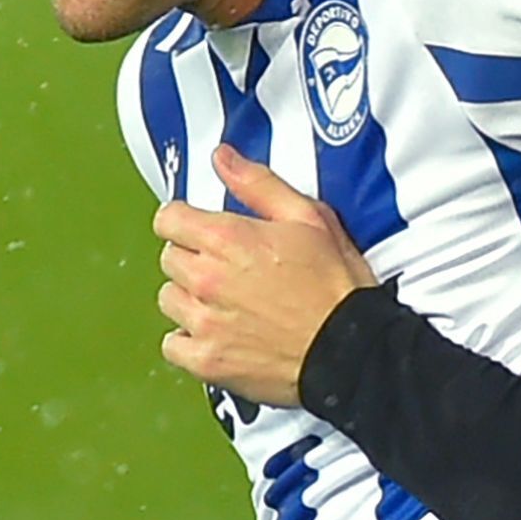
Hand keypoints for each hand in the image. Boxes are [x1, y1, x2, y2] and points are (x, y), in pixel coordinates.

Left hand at [156, 145, 378, 405]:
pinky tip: (216, 335)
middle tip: (226, 269)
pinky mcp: (206, 360)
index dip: (183, 221)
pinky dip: (188, 340)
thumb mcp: (309, 218)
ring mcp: (204, 321)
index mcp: (228, 238)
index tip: (197, 230)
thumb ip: (258, 184)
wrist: (351, 350)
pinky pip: (172, 345)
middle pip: (169, 259)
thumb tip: (224, 159)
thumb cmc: (336, 289)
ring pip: (169, 299)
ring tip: (224, 303)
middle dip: (192, 258)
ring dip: (189, 298)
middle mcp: (208, 278)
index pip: (169, 219)